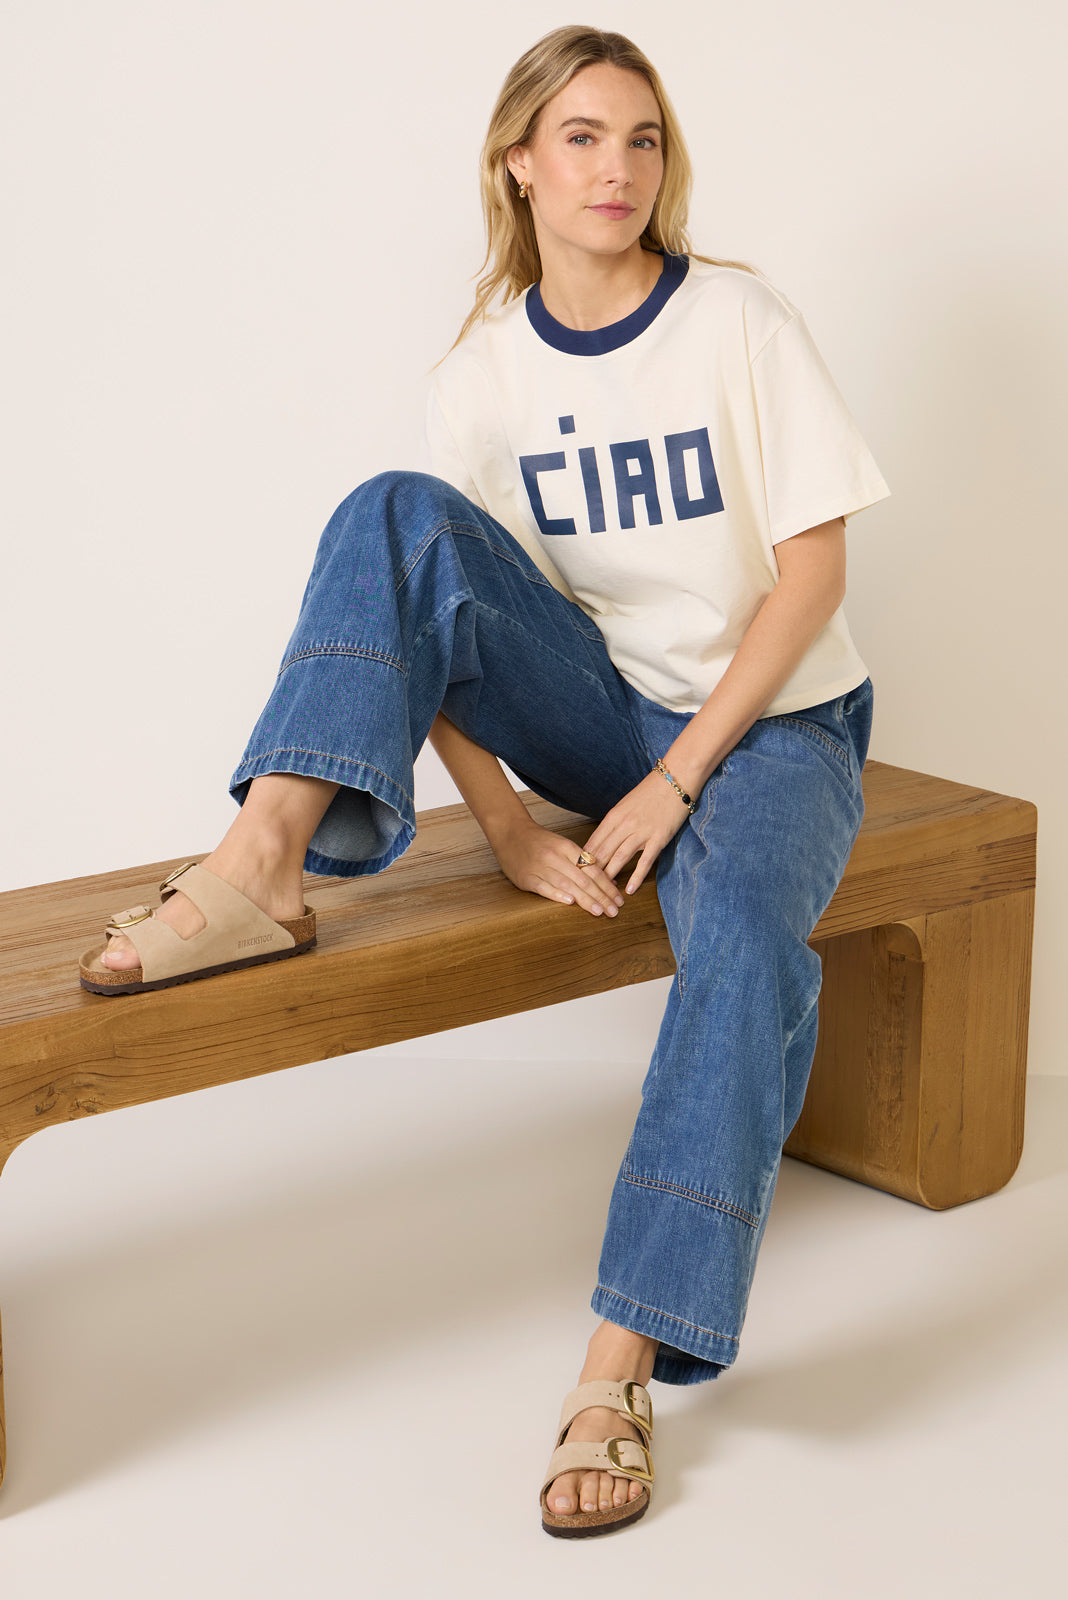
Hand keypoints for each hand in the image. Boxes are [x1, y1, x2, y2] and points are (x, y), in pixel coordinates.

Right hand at [492, 818, 624, 917]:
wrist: (510, 832)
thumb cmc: (539, 841)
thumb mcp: (562, 845)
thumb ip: (582, 862)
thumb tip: (607, 881)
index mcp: (567, 848)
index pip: (592, 869)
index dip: (607, 886)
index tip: (619, 899)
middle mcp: (555, 857)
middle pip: (583, 879)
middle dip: (601, 896)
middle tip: (614, 911)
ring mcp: (540, 867)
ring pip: (567, 884)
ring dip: (585, 899)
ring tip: (599, 911)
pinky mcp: (526, 878)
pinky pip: (544, 887)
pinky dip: (557, 895)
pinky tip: (570, 903)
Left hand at [583, 771, 691, 894]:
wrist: (675, 780)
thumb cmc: (650, 792)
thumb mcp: (625, 806)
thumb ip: (613, 824)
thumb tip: (601, 842)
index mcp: (614, 816)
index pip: (593, 842)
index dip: (584, 860)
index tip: (578, 874)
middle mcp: (625, 825)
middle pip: (603, 852)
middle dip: (593, 872)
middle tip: (587, 887)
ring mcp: (642, 832)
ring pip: (620, 858)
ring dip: (611, 876)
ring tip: (605, 891)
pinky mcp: (659, 838)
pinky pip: (645, 861)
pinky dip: (637, 876)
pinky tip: (629, 889)